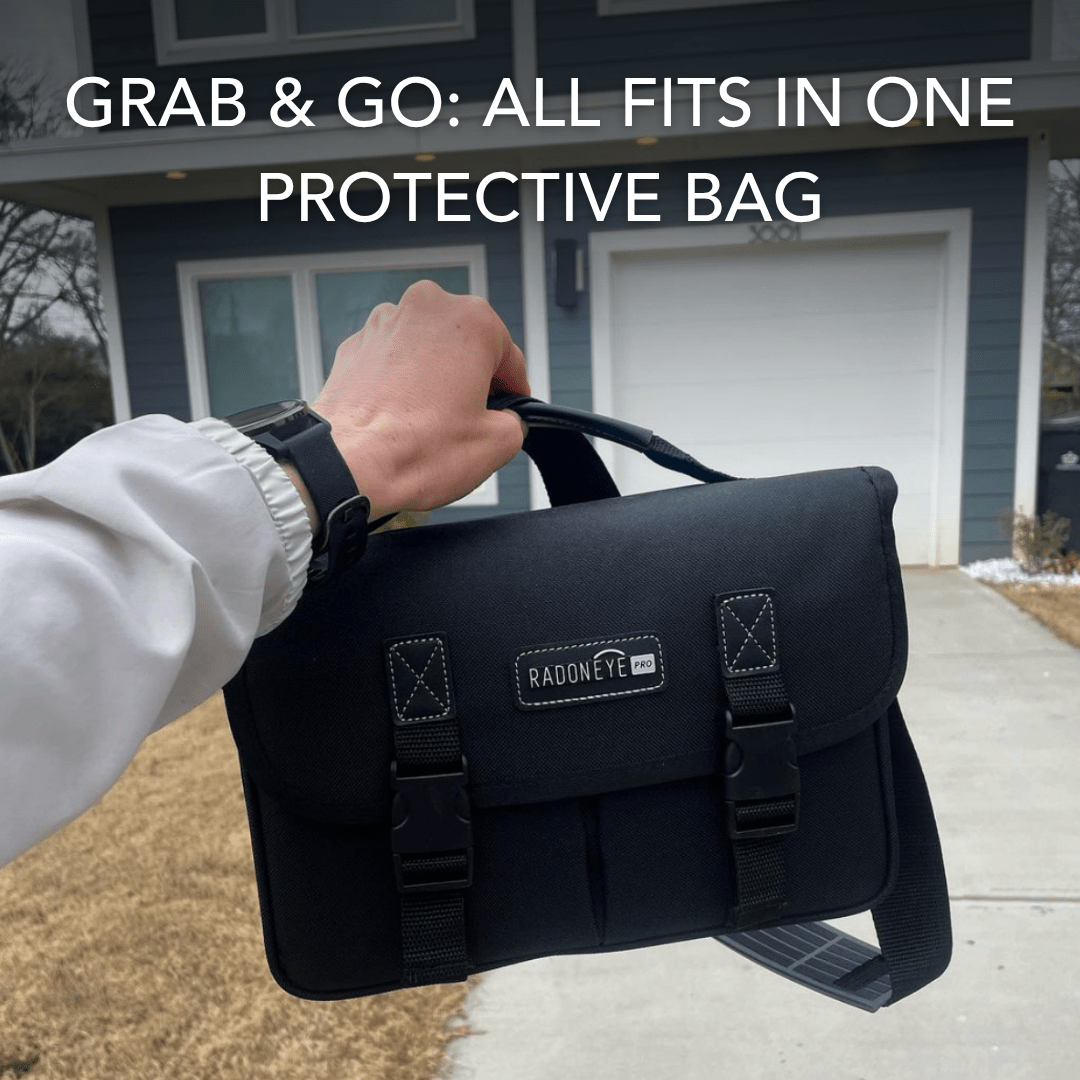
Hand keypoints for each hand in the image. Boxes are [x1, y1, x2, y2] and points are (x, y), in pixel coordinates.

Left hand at [311, 280, 530, 520]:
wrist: (346, 464)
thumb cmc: (414, 449)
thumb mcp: (497, 444)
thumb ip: (515, 422)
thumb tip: (504, 420)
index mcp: (471, 321)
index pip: (509, 356)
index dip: (515, 389)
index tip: (511, 407)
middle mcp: (426, 309)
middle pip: (466, 346)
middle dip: (471, 379)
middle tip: (470, 418)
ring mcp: (385, 323)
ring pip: (427, 350)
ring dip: (435, 378)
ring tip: (433, 421)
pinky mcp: (355, 345)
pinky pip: (392, 360)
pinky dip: (401, 382)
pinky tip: (403, 416)